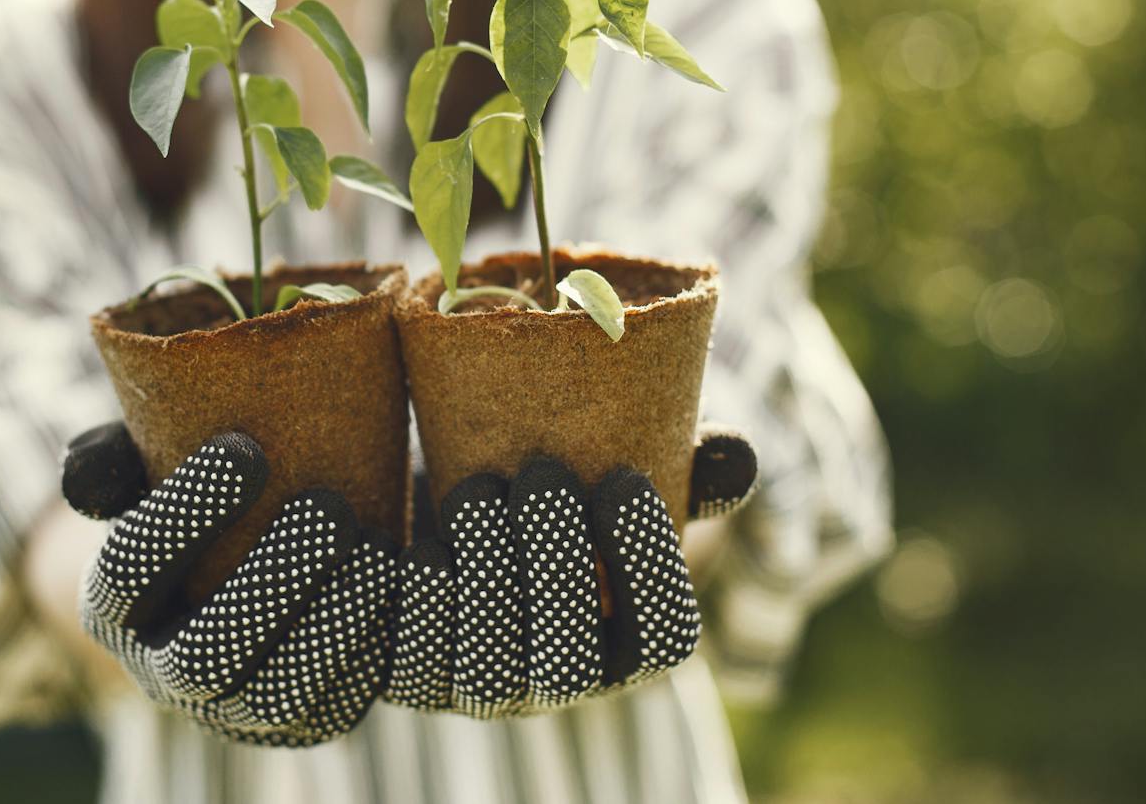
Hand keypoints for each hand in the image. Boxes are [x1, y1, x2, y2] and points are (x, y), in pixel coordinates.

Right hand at [62, 423, 395, 745]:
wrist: (261, 549)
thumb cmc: (203, 492)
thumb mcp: (148, 463)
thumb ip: (113, 460)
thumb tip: (85, 476)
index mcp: (114, 607)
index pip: (128, 572)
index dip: (182, 516)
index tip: (246, 448)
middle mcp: (165, 674)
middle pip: (205, 655)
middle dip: (271, 583)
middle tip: (329, 506)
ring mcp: (235, 710)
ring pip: (278, 695)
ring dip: (333, 624)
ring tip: (378, 547)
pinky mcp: (304, 722)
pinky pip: (339, 708)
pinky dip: (373, 654)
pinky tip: (403, 590)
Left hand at [387, 427, 756, 717]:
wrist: (463, 491)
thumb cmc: (564, 475)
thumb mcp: (624, 461)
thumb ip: (686, 462)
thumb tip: (734, 457)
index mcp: (628, 643)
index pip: (665, 639)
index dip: (650, 568)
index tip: (625, 479)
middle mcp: (560, 683)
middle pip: (571, 664)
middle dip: (559, 568)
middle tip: (541, 473)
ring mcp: (485, 688)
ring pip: (491, 671)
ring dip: (487, 581)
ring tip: (478, 489)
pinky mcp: (415, 677)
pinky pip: (411, 669)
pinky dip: (415, 610)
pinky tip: (419, 542)